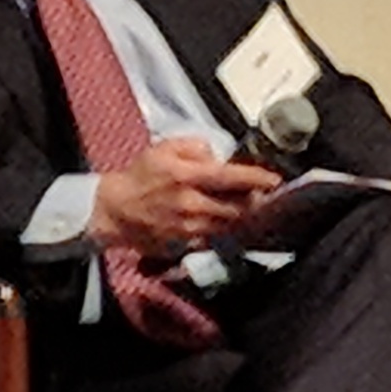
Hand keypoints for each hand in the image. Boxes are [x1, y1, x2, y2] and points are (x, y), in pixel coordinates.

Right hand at [89, 136, 280, 254]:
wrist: (115, 210)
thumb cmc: (140, 177)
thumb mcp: (164, 148)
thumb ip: (194, 147)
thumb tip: (217, 156)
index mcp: (187, 176)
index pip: (231, 177)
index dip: (256, 179)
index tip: (275, 180)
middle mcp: (191, 204)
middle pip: (237, 206)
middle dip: (255, 201)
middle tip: (265, 195)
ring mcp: (189, 228)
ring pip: (229, 224)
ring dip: (242, 217)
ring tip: (249, 208)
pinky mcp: (185, 244)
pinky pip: (214, 238)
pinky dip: (224, 229)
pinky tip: (225, 221)